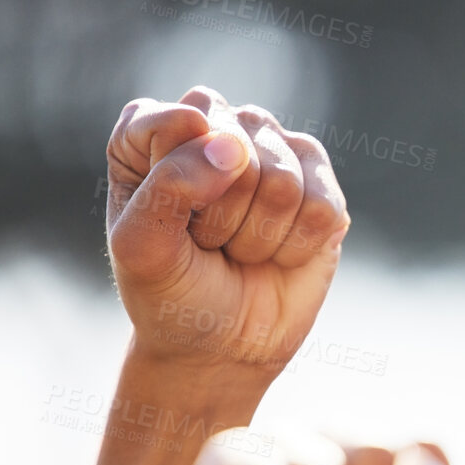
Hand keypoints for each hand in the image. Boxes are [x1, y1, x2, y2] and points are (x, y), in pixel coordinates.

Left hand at [105, 85, 349, 385]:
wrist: (222, 344)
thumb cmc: (172, 290)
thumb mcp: (142, 247)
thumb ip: (170, 185)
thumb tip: (231, 147)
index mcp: (157, 131)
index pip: (181, 120)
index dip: (179, 180)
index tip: (169, 223)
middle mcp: (219, 126)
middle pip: (236, 149)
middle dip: (221, 216)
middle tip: (208, 243)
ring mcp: (276, 151)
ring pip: (282, 181)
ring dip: (258, 237)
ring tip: (241, 250)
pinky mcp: (322, 185)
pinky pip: (322, 207)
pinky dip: (294, 248)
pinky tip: (278, 255)